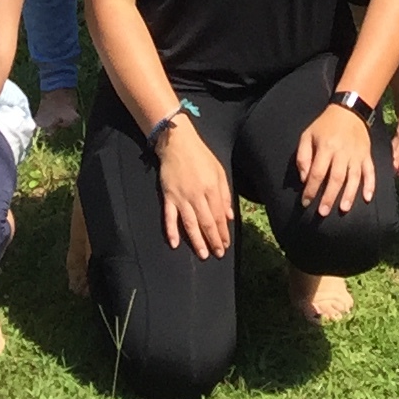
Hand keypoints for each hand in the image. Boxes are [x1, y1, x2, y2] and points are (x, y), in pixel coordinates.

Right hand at [156, 119, 232, 256]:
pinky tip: (174, 244)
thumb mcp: (219, 171)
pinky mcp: (168, 196)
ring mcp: (181, 197)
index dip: (223, 232)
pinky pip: (169, 217)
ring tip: (203, 255)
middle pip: (206, 222)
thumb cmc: (200, 156)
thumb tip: (230, 217)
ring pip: (190, 223)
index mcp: (211, 188)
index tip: (226, 244)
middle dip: (213, 240)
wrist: (177, 143)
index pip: (219, 216)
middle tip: (218, 254)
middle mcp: (197, 195)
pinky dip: (171, 231)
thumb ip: (225, 194)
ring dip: (197, 241)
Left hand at [294, 102, 376, 216]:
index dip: (311, 189)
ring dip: (349, 195)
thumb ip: (302, 156)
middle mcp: (342, 152)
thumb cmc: (324, 126)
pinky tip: (368, 198)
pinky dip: (370, 185)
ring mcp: (357, 154)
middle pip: (336, 178)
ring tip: (343, 209)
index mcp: (326, 146)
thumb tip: (305, 179)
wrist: (349, 111)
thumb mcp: (307, 135)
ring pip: (354, 177)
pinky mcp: (367, 155)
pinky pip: (370, 171)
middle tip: (323, 213)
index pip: (317, 172)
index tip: (305, 202)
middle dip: (329, 197)